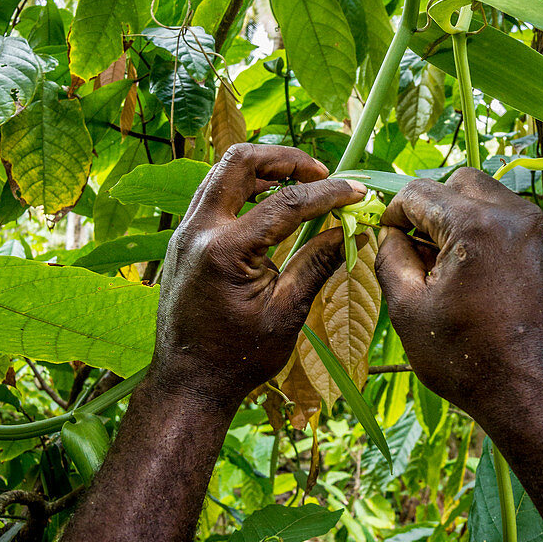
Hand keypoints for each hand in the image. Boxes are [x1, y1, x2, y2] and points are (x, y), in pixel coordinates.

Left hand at [153, 145, 366, 407]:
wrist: (188, 382)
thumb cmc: (238, 357)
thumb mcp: (287, 313)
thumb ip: (317, 263)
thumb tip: (352, 229)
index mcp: (225, 250)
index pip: (285, 202)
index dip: (328, 193)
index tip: (357, 192)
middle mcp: (198, 230)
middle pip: (240, 161)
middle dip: (286, 159)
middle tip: (322, 172)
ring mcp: (186, 232)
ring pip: (223, 171)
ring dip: (264, 168)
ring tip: (302, 182)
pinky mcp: (185, 239)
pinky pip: (215, 192)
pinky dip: (246, 186)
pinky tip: (273, 202)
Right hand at [374, 168, 542, 434]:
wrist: (538, 396)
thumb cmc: (468, 360)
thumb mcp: (408, 309)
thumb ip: (390, 257)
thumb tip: (390, 232)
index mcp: (474, 224)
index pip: (419, 192)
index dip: (395, 213)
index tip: (390, 235)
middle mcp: (515, 215)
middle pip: (461, 183)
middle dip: (435, 206)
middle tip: (422, 246)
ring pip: (494, 199)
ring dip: (468, 218)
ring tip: (455, 265)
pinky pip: (520, 224)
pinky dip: (497, 236)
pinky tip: (487, 276)